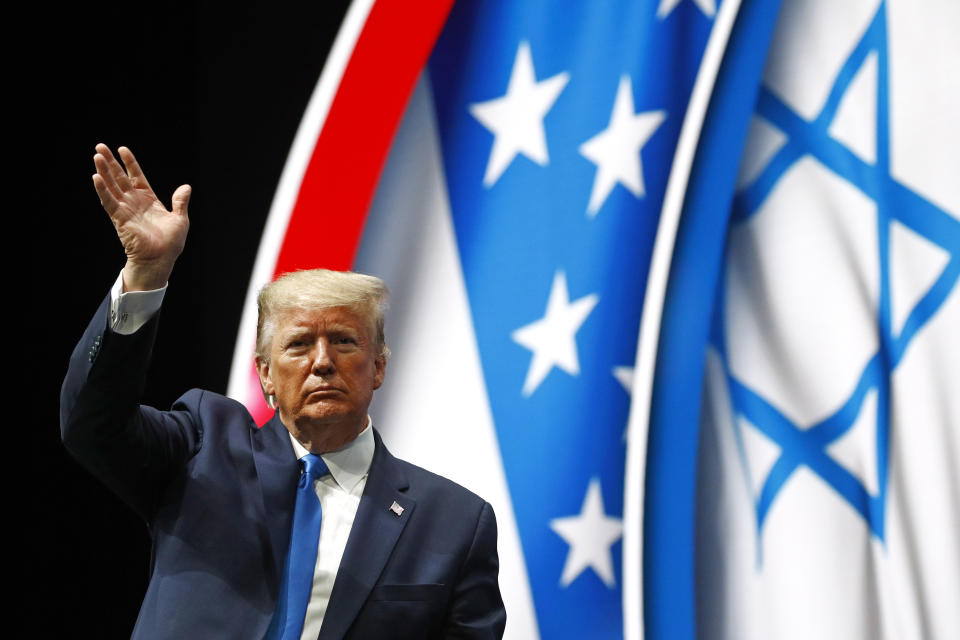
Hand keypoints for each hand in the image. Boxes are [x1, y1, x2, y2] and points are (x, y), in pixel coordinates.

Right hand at [92, 144, 190, 290]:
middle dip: (110, 162)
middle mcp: (134, 202)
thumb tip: (186, 186)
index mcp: (149, 199)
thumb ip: (180, 202)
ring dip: (103, 171)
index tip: (122, 149)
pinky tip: (96, 177)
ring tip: (96, 155)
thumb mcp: (180, 219)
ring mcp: (125, 209)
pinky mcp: (119, 218)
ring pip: (111, 186)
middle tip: (100, 146)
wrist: (161, 259)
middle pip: (120, 177)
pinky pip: (109, 202)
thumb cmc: (170, 243)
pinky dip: (102, 190)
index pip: (137, 176)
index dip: (130, 163)